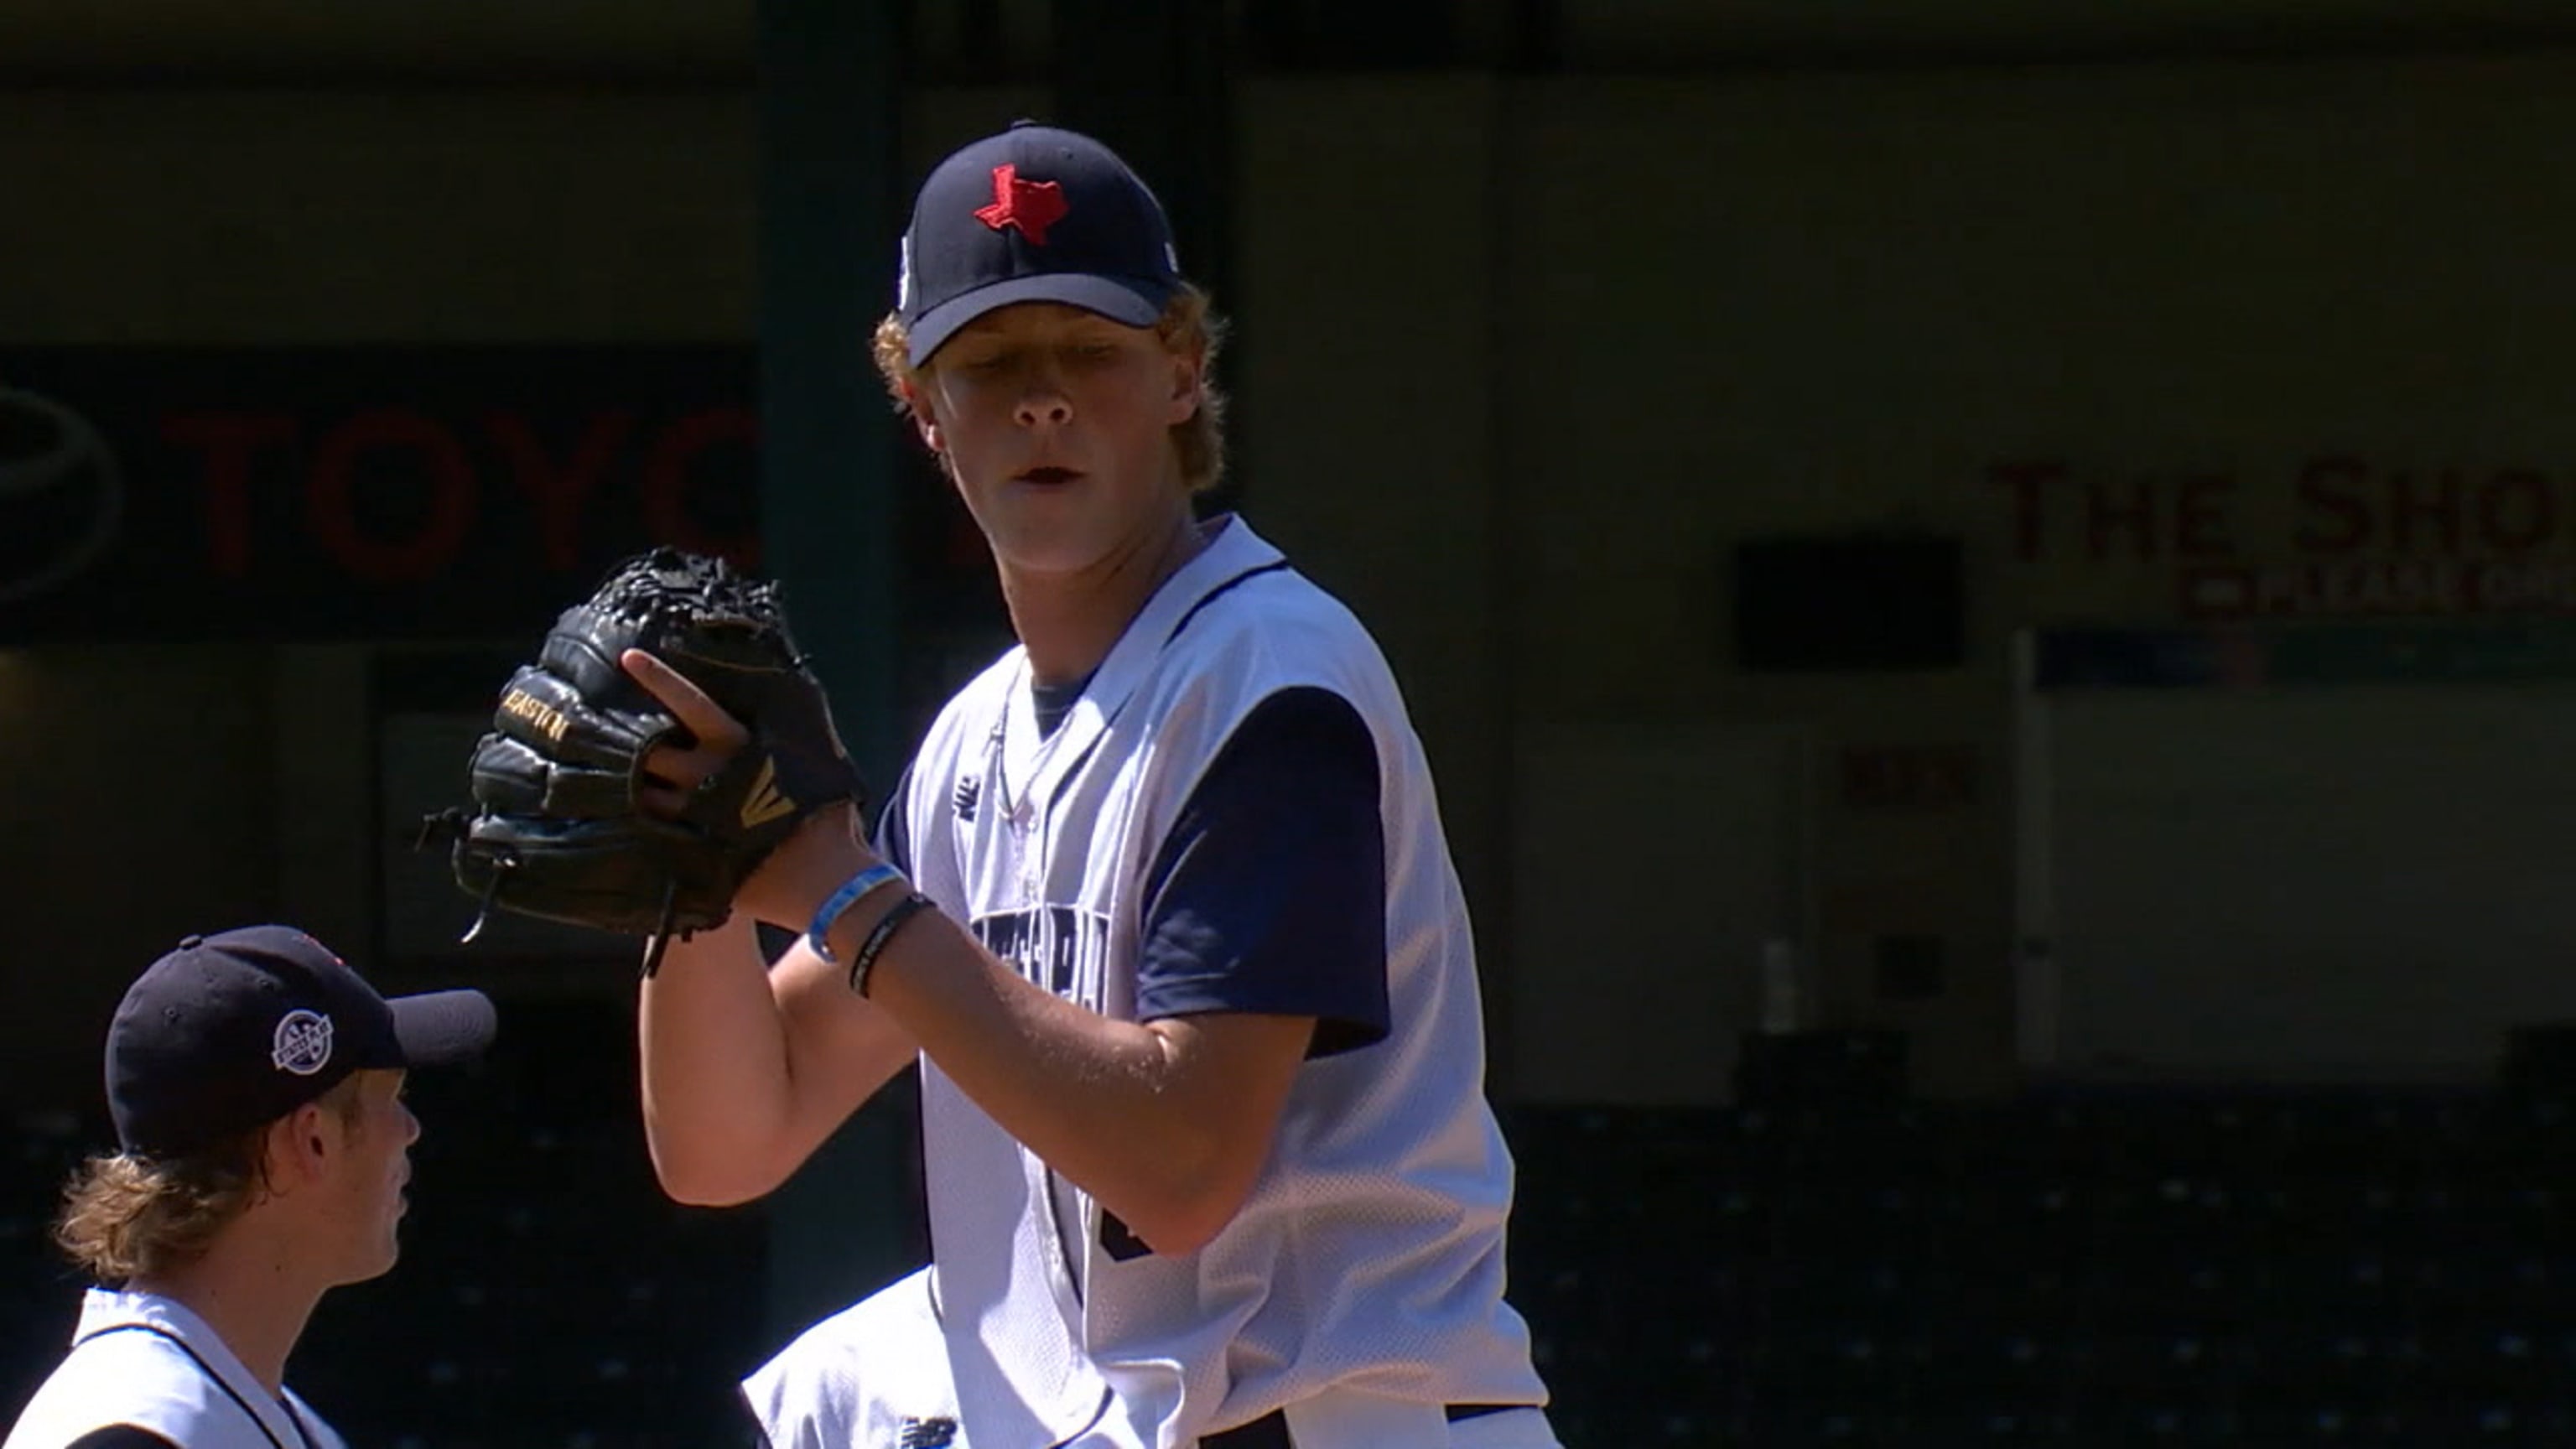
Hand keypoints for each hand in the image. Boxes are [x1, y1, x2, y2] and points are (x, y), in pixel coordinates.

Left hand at [621, 647, 872, 926]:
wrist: (830, 885)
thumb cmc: (829, 823)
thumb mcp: (816, 767)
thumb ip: (787, 741)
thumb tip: (778, 710)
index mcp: (740, 749)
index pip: (692, 704)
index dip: (660, 679)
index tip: (628, 657)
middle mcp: (710, 778)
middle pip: (650, 751)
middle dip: (633, 745)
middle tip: (615, 737)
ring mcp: (694, 818)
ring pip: (642, 795)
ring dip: (629, 788)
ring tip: (612, 782)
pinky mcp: (689, 856)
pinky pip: (649, 836)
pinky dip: (639, 827)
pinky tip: (627, 826)